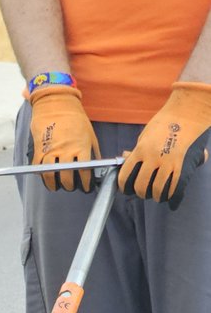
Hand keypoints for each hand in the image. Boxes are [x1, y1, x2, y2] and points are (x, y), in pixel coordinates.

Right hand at [28, 85, 99, 191]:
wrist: (56, 103)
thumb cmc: (75, 118)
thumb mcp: (89, 133)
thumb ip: (93, 151)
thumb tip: (96, 166)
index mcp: (80, 146)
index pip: (84, 172)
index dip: (85, 183)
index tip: (86, 187)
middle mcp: (66, 150)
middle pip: (66, 177)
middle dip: (69, 186)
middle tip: (71, 187)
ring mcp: (51, 149)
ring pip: (51, 175)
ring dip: (54, 184)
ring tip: (56, 187)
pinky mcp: (39, 148)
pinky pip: (39, 167)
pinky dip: (42, 176)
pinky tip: (46, 178)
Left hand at [119, 82, 210, 208]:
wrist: (189, 111)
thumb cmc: (166, 122)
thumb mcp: (145, 134)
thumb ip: (136, 150)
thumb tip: (123, 158)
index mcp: (141, 150)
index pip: (125, 176)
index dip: (124, 187)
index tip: (126, 189)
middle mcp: (153, 157)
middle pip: (141, 187)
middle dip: (141, 193)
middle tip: (144, 192)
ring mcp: (169, 162)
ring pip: (157, 191)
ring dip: (156, 196)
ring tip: (158, 195)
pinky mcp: (183, 165)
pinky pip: (175, 189)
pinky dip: (173, 199)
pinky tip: (171, 201)